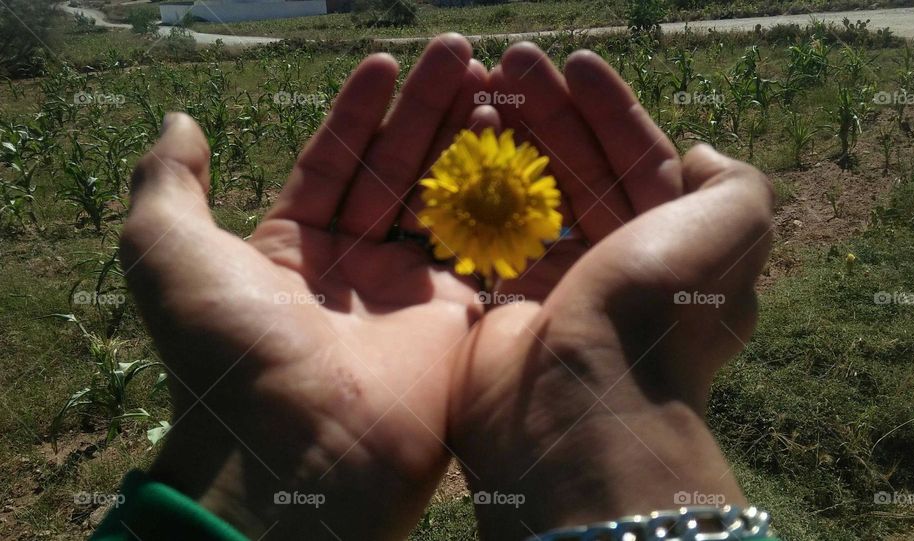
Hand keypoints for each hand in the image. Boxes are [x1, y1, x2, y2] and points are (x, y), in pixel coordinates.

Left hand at [120, 35, 487, 539]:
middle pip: (396, 169)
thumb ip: (170, 182)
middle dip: (425, 109)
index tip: (386, 62)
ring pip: (444, 198)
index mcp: (292, 249)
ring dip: (466, 139)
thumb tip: (182, 123)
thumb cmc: (229, 349)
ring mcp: (409, 292)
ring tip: (489, 80)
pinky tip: (511, 143)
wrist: (298, 446)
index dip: (360, 110)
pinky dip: (499, 195)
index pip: (333, 160)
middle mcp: (354, 268)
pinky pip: (483, 245)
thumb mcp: (169, 252)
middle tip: (458, 54)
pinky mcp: (457, 317)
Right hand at [448, 44, 773, 539]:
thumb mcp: (733, 227)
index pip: (641, 160)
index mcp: (672, 248)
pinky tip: (458, 147)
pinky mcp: (504, 307)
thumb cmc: (657, 307)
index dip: (611, 108)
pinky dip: (475, 193)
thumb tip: (700, 157)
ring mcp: (557, 289)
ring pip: (530, 198)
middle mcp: (617, 268)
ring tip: (478, 88)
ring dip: (508, 143)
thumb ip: (734, 183)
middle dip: (550, 113)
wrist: (579, 402)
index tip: (576, 63)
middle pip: (579, 170)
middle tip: (512, 63)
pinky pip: (488, 236)